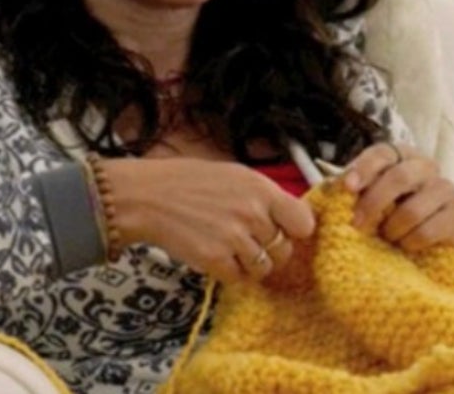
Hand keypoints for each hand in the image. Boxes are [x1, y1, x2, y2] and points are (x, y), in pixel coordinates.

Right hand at [99, 157, 315, 283]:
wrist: (149, 197)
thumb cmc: (192, 181)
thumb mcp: (237, 175)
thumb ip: (265, 196)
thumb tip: (289, 215)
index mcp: (262, 190)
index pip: (304, 222)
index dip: (296, 230)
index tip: (287, 231)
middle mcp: (253, 215)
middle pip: (285, 249)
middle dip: (272, 250)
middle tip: (254, 243)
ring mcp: (234, 239)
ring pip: (264, 268)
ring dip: (253, 264)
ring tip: (235, 251)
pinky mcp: (215, 260)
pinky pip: (239, 278)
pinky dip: (231, 273)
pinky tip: (219, 257)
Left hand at [342, 142, 453, 252]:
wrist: (413, 248)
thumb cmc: (381, 218)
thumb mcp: (357, 202)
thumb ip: (342, 193)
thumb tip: (327, 190)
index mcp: (400, 156)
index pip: (383, 152)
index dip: (365, 167)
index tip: (347, 187)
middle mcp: (425, 166)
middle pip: (401, 176)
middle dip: (374, 203)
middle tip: (358, 225)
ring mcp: (446, 188)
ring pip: (415, 207)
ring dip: (394, 228)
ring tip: (387, 239)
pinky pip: (433, 228)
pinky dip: (413, 240)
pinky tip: (406, 245)